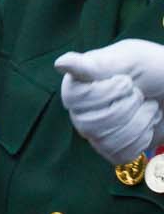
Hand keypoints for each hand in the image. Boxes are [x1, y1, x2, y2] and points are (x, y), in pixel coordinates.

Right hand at [57, 46, 163, 165]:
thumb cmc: (155, 69)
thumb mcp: (128, 59)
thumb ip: (94, 63)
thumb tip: (60, 64)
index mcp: (78, 85)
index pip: (74, 99)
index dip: (104, 93)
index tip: (125, 80)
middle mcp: (81, 110)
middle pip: (89, 125)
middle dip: (126, 108)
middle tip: (140, 94)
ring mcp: (96, 132)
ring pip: (106, 141)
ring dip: (139, 122)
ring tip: (148, 107)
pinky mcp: (114, 149)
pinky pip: (120, 155)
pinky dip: (142, 139)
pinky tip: (147, 123)